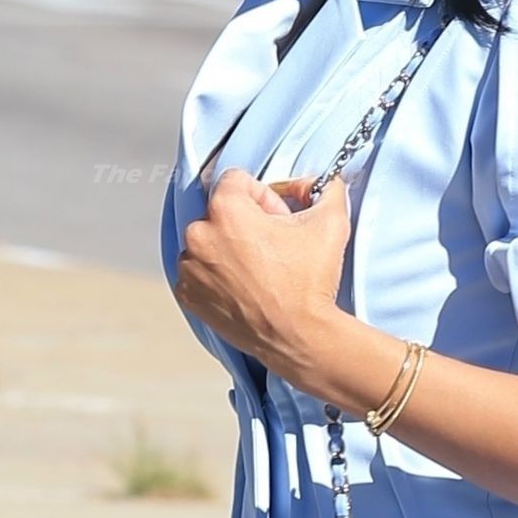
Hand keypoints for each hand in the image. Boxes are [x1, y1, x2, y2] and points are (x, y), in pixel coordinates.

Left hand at [174, 168, 349, 373]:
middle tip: (274, 246)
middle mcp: (198, 234)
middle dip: (246, 222)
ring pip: (207, 242)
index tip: (278, 218)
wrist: (299, 337)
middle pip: (220, 211)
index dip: (264, 196)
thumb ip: (326, 189)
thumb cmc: (310, 282)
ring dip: (228, 248)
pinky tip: (244, 286)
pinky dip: (217, 275)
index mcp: (225, 209)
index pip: (237, 180)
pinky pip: (199, 272)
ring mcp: (189, 267)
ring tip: (259, 270)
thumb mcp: (330, 222)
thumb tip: (323, 181)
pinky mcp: (188, 294)